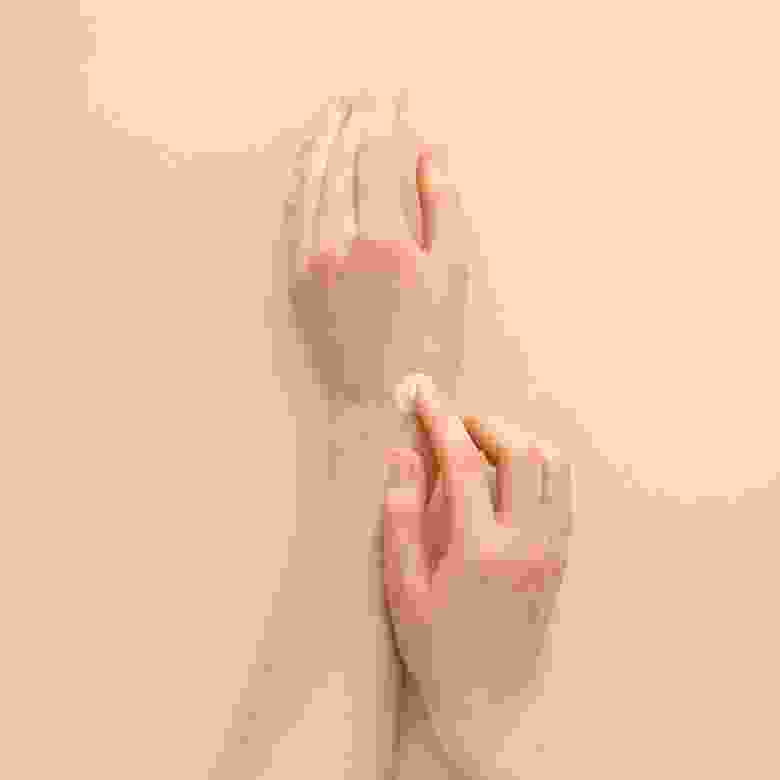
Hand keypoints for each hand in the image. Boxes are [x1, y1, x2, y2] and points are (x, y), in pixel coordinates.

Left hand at [284, 91, 469, 407]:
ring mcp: (309, 260)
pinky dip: (300, 181)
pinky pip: (292, 215)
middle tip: (362, 92)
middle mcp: (339, 242)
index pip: (380, 156)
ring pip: (310, 182)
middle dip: (353, 118)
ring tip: (333, 112)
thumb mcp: (452, 279)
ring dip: (322, 141)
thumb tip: (429, 157)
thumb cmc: (427, 348)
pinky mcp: (293, 279)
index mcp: (385, 239)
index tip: (394, 93)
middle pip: (341, 160)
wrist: (376, 403)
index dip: (387, 118)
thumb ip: (441, 212)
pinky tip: (307, 164)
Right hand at [382, 382, 574, 775]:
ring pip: (554, 465)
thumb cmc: (436, 646)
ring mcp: (552, 547)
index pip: (464, 462)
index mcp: (479, 548)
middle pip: (523, 451)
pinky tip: (510, 475)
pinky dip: (540, 465)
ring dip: (519, 440)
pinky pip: (564, 490)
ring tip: (484, 446)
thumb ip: (400, 515)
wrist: (491, 702)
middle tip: (456, 426)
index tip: (425, 397)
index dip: (442, 421)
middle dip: (487, 423)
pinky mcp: (563, 555)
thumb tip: (403, 454)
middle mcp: (526, 540)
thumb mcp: (402, 587)